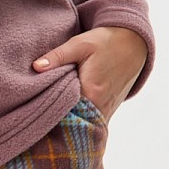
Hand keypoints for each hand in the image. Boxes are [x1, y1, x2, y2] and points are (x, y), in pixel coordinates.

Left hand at [32, 26, 148, 122]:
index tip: (37, 114)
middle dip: (59, 124)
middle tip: (41, 121)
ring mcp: (108, 111)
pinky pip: (93, 124)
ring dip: (71, 125)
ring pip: (85, 126)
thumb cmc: (105, 42)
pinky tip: (69, 119)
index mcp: (92, 92)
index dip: (50, 115)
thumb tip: (35, 67)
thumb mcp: (79, 44)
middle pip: (75, 124)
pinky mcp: (111, 111)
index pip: (65, 114)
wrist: (133, 42)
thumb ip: (58, 57)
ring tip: (54, 123)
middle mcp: (101, 107)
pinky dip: (82, 123)